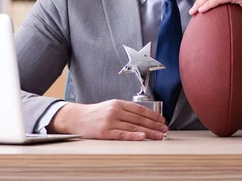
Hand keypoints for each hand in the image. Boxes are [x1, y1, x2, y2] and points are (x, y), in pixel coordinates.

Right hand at [48, 99, 167, 140]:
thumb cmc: (94, 114)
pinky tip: (143, 137)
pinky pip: (122, 134)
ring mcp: (110, 121)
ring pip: (134, 126)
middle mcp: (115, 111)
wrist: (76, 118)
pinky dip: (134, 135)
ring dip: (149, 132)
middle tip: (165, 129)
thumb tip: (142, 117)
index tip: (162, 120)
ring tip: (159, 135)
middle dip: (154, 124)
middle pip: (139, 118)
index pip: (139, 109)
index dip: (152, 115)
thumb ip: (124, 110)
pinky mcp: (105, 132)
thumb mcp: (110, 107)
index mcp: (118, 103)